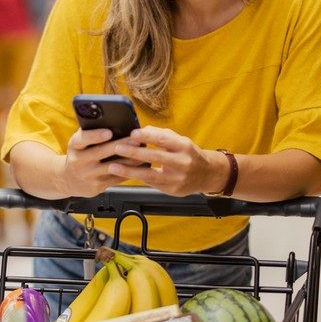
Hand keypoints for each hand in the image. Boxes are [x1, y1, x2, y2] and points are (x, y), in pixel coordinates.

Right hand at [61, 129, 141, 197]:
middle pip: (101, 152)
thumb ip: (91, 132)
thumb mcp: (80, 143)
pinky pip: (116, 178)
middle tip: (137, 139)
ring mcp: (87, 175)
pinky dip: (129, 171)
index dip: (95, 135)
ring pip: (112, 167)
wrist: (70, 179)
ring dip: (130, 160)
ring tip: (143, 152)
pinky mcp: (96, 186)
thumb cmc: (81, 154)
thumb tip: (114, 121)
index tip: (109, 132)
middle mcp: (78, 161)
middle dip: (121, 145)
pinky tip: (140, 165)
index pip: (82, 139)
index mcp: (74, 146)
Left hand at [105, 127, 226, 196]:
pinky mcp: (172, 190)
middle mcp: (182, 162)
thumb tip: (141, 131)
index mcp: (184, 146)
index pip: (164, 139)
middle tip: (117, 148)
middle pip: (155, 157)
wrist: (207, 175)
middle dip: (134, 153)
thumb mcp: (180, 141)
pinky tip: (124, 175)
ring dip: (130, 171)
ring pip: (150, 175)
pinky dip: (137, 178)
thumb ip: (161, 135)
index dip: (147, 136)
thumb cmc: (189, 154)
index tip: (132, 134)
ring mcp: (177, 179)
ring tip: (114, 167)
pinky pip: (151, 184)